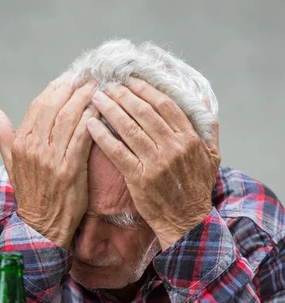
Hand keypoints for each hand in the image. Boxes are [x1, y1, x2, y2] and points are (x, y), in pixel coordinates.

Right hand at [0, 79, 98, 248]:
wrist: (42, 226)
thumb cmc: (31, 194)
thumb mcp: (11, 165)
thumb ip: (4, 137)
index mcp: (21, 143)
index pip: (38, 106)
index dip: (55, 90)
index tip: (69, 80)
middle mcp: (34, 147)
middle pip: (55, 107)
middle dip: (72, 89)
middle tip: (88, 79)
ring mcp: (52, 158)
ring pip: (70, 118)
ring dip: (85, 100)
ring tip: (98, 89)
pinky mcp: (70, 169)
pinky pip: (83, 137)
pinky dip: (92, 121)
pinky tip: (101, 112)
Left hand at [87, 78, 220, 250]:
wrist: (187, 222)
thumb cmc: (197, 189)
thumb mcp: (212, 157)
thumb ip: (209, 129)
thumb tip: (205, 103)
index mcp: (189, 138)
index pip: (164, 105)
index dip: (145, 90)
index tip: (130, 81)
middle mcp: (173, 147)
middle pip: (143, 112)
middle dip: (123, 96)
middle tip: (107, 85)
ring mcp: (156, 162)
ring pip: (129, 129)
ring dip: (110, 110)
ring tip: (97, 98)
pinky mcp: (139, 178)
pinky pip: (118, 152)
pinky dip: (103, 137)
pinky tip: (91, 125)